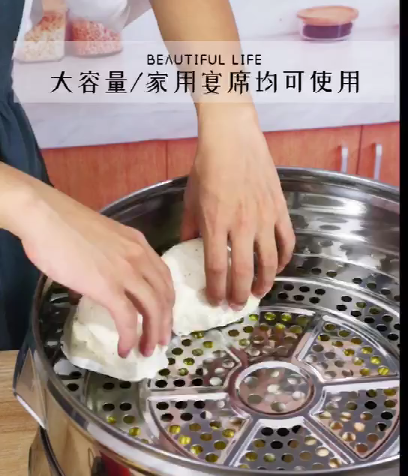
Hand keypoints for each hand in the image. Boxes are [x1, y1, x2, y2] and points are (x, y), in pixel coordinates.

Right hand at [6, 172, 173, 356]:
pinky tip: (125, 348)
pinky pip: (128, 318)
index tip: (163, 317)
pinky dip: (130, 337)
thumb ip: (110, 260)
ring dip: (153, 333)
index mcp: (139, 244)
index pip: (164, 277)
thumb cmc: (64, 225)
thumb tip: (97, 282)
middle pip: (164, 296)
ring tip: (147, 350)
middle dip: (165, 322)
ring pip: (153, 309)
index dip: (167, 302)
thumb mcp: (102, 239)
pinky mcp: (108, 286)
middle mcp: (140, 257)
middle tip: (161, 341)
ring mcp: (126, 272)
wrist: (45, 216)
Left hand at [181, 106, 294, 308]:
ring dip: (264, 283)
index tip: (214, 300)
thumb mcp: (191, 199)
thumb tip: (187, 247)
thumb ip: (190, 227)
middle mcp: (241, 226)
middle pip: (244, 272)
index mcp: (215, 224)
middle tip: (235, 306)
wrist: (233, 139)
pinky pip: (287, 241)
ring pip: (269, 262)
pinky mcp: (279, 210)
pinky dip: (284, 259)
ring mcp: (264, 218)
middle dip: (239, 295)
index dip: (215, 290)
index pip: (216, 268)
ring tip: (257, 293)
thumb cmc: (207, 167)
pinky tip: (277, 268)